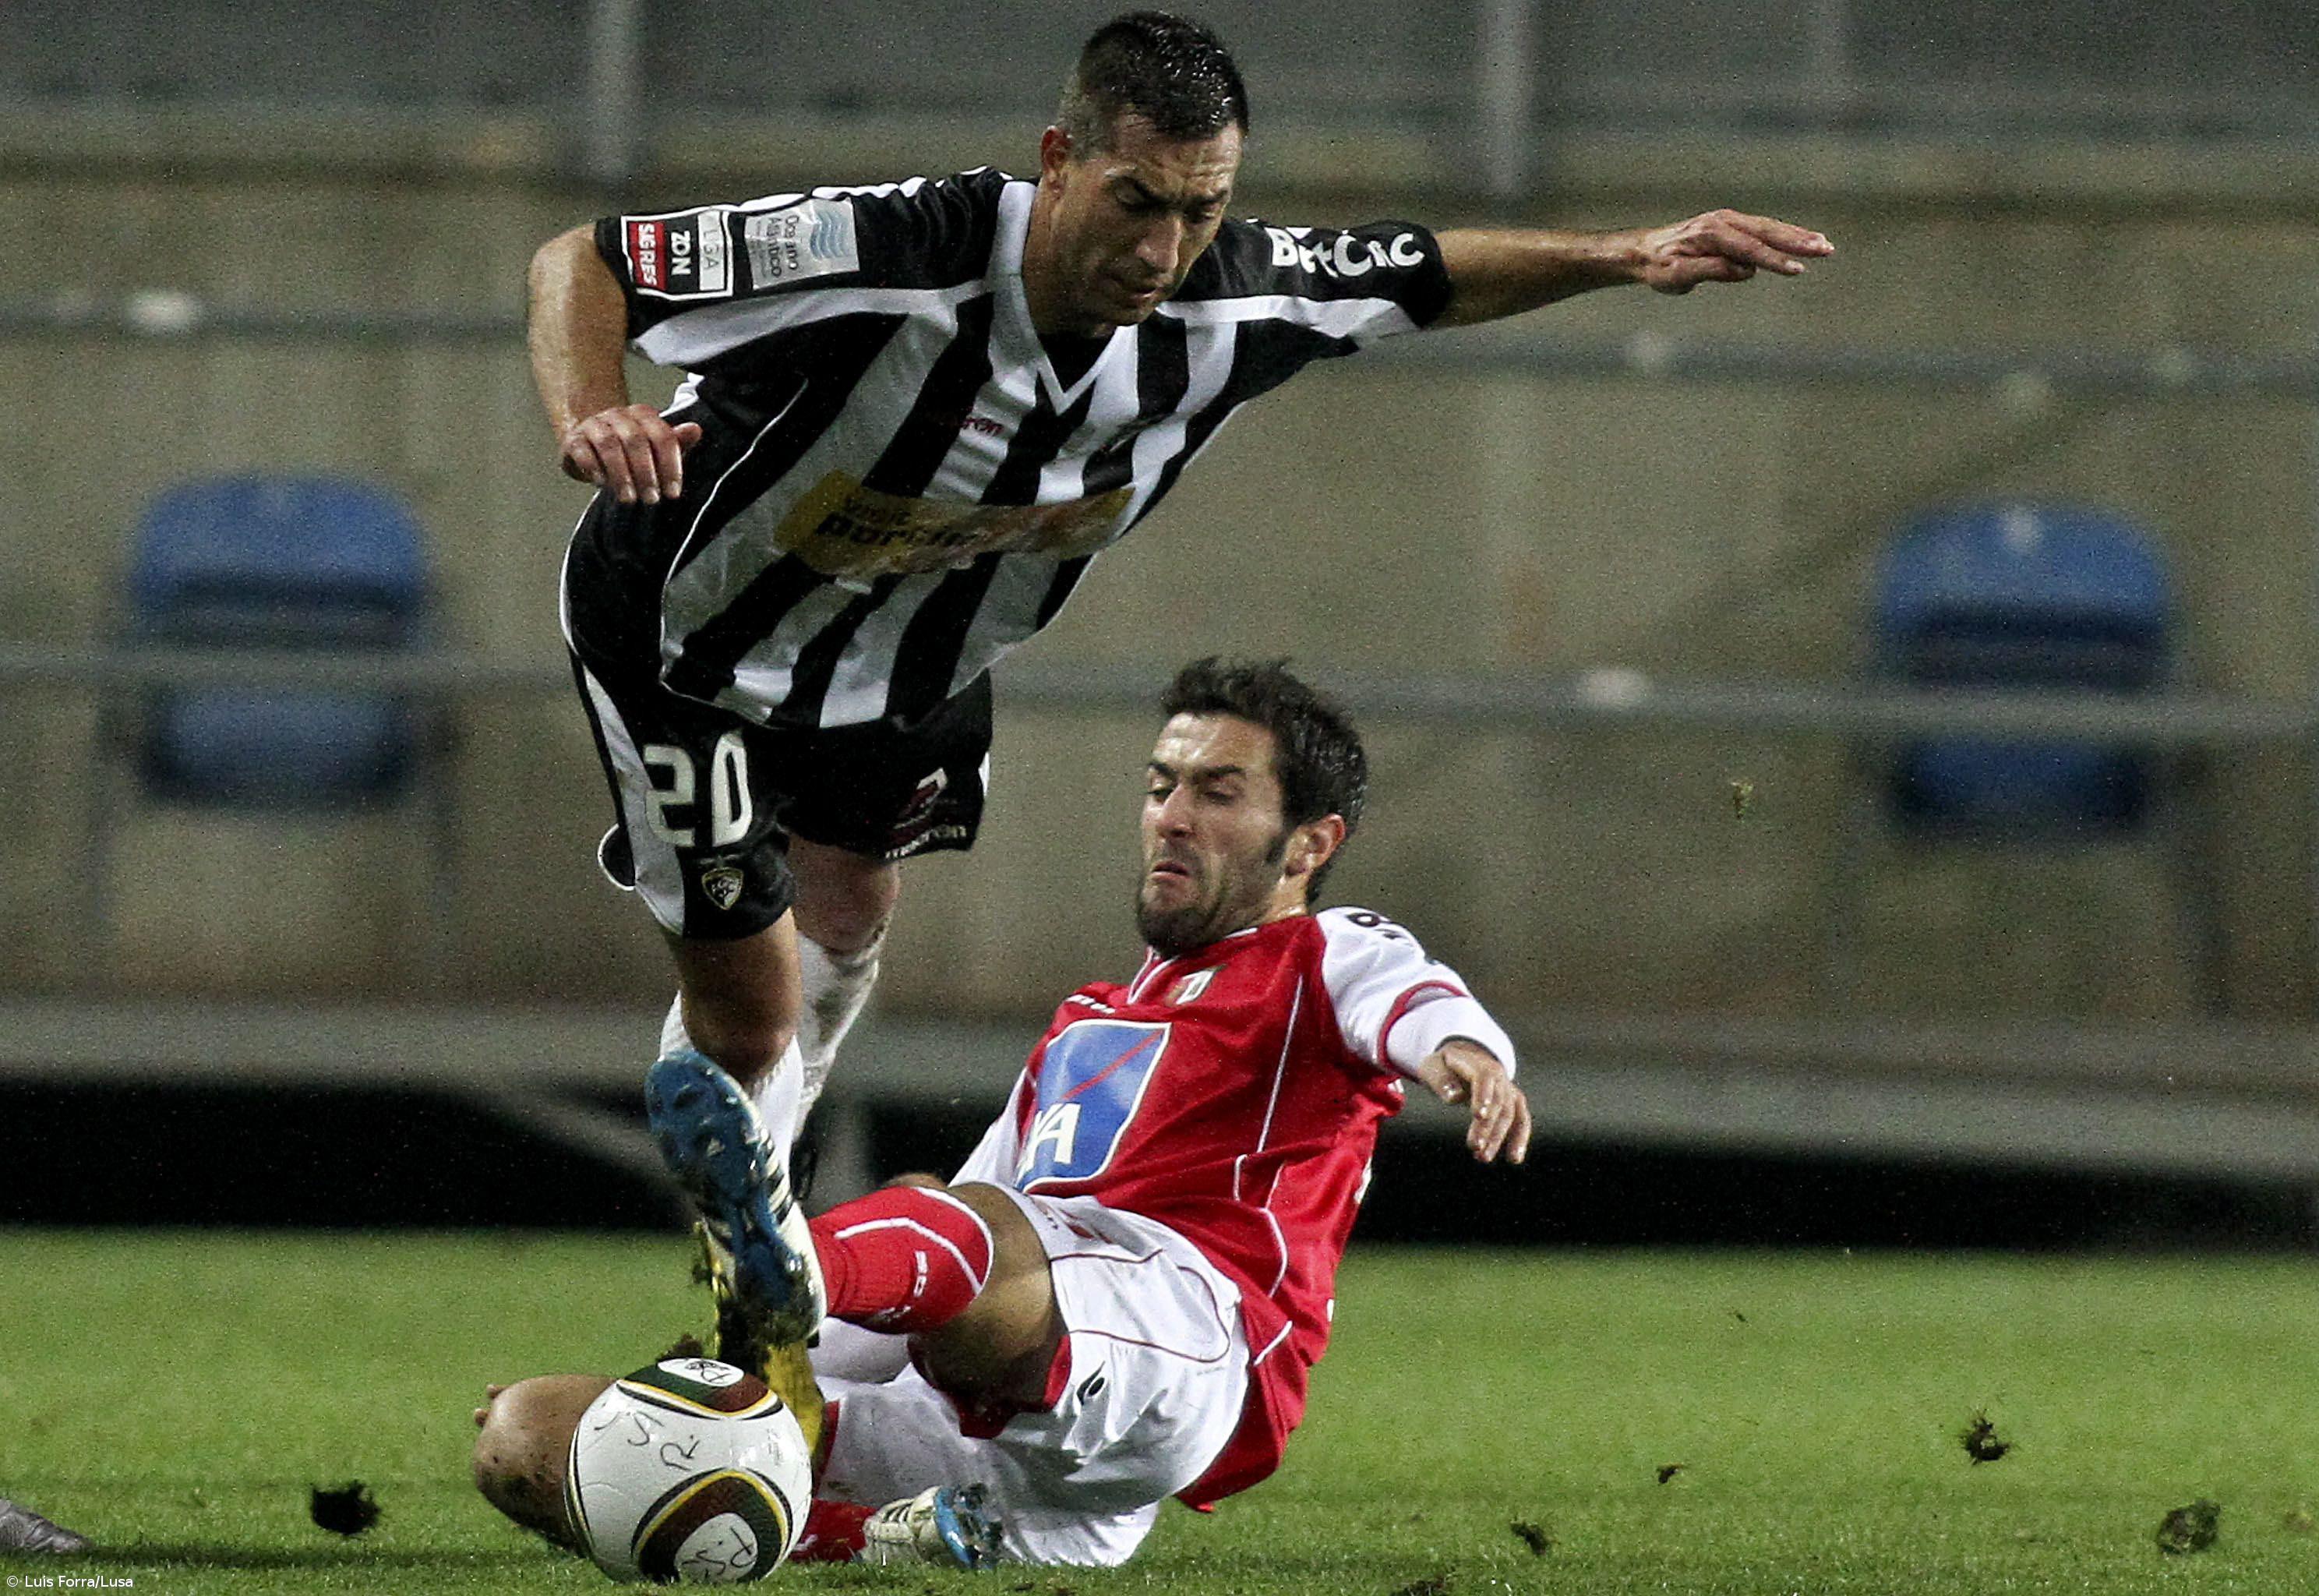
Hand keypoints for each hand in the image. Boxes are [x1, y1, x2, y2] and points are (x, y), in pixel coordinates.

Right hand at [559, 404, 703, 503]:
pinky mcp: (573, 439)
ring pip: (608, 445)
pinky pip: (582, 450)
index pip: (662, 436)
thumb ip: (675, 441)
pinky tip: (601, 484)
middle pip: (636, 440)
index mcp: (643, 415)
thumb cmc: (629, 448)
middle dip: (646, 473)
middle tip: (652, 499)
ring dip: (621, 474)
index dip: (670, 465)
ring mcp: (594, 425)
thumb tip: (696, 430)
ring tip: (629, 499)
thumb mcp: (655, 447)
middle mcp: (618, 415)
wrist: (590, 443)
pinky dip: (592, 467)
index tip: (673, 493)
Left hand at [1412, 1039, 1530, 1164]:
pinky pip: (1522, 1120)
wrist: (1461, 1060)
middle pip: (1498, 1101)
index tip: (1478, 1115)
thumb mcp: (1432, 1068)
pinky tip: (1514, 1159)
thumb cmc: (1442, 1067)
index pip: (1484, 1077)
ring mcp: (1508, 1088)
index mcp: (1477, 1063)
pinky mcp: (1513, 1102)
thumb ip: (1441, 1080)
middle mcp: (1498, 1074)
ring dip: (1498, 1137)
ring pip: (1511, 1114)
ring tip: (1483, 1157)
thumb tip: (1454, 1097)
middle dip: (1487, 1126)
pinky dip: (1520, 1138)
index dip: (1483, 1095)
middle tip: (1473, 1146)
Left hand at [1632, 209, 1832, 294]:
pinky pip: (1764, 228)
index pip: (1750, 250)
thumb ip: (1710, 271)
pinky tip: (1805, 239)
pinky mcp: (1733, 225)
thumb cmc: (1660, 268)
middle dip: (1798, 241)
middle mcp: (1723, 221)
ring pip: (1770, 227)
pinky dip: (1786, 233)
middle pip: (1767, 231)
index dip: (1775, 260)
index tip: (1798, 269)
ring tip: (1825, 245)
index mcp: (1711, 233)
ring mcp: (1729, 220)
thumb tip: (1745, 270)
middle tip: (1826, 249)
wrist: (1645, 251)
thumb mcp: (1678, 276)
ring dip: (1798, 235)